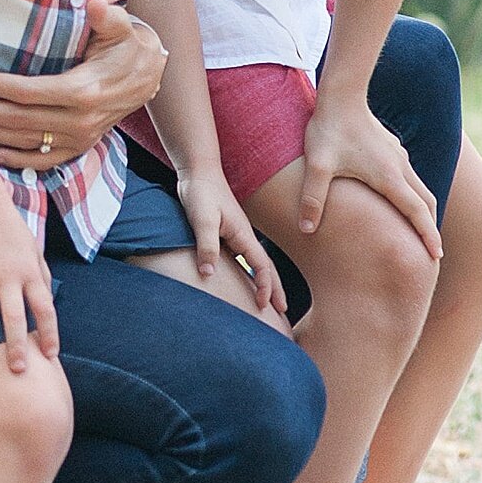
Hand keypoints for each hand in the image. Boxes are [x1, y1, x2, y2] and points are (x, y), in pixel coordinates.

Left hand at [0, 0, 165, 165]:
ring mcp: (80, 138)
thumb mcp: (121, 26)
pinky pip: (44, 161)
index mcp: (84, 90)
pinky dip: (18, 161)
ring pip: (26, 142)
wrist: (149, 76)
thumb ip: (107, 15)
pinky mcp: (80, 148)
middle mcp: (80, 120)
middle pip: (19, 120)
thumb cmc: (127, 46)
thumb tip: (94, 3)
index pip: (28, 92)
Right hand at [0, 200, 60, 371]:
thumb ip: (42, 278)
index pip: (44, 308)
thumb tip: (48, 304)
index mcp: (30, 275)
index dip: (49, 332)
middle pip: (13, 316)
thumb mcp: (35, 253)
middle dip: (16, 344)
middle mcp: (8, 278)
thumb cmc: (13, 233)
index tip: (50, 355)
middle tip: (17, 370)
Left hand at [179, 168, 290, 319]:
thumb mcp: (202, 219)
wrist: (198, 170)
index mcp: (243, 234)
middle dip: (276, 289)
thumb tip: (208, 275)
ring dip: (265, 281)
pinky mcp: (227, 231)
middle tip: (283, 312)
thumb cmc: (201, 192)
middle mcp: (244, 236)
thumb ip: (207, 245)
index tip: (265, 307)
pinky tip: (245, 277)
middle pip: (266, 267)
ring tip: (269, 300)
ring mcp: (237, 234)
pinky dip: (250, 271)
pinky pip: (243, 257)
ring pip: (256, 263)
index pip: (261, 267)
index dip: (265, 287)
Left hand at [300, 88, 441, 260]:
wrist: (341, 94)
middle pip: (426, 202)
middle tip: (432, 252)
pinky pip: (409, 176)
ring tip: (419, 230)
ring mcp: (398, 156)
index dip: (428, 235)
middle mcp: (400, 167)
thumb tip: (306, 230)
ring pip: (419, 188)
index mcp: (389, 177)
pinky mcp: (392, 148)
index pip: (417, 212)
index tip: (437, 256)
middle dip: (430, 227)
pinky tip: (399, 199)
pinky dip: (413, 194)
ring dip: (423, 210)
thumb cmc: (329, 130)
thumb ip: (312, 198)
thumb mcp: (317, 165)